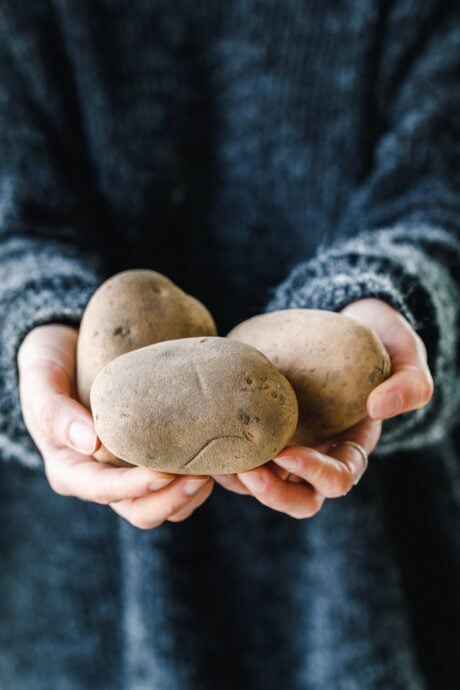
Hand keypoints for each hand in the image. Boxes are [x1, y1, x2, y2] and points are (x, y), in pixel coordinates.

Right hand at [17, 324, 213, 528]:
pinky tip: (217, 456)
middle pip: (140, 510)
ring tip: (217, 470)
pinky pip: (176, 482)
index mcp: (71, 470)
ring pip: (163, 504)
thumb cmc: (49, 366)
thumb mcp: (41, 383)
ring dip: (190, 495)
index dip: (135, 487)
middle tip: (203, 476)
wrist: (66, 352)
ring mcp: (127, 471)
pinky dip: (198, 476)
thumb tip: (90, 443)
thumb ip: (56, 412)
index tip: (164, 474)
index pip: (104, 491)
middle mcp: (101, 479)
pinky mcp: (150, 458)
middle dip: (172, 500)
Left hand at [212, 298, 433, 517]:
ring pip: (261, 483)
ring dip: (238, 480)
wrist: (341, 319)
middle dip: (270, 492)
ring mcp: (285, 442)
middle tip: (245, 470)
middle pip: (296, 499)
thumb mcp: (405, 353)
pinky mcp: (259, 426)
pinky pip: (239, 453)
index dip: (312, 474)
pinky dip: (221, 454)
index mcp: (351, 448)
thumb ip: (410, 383)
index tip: (286, 453)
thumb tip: (380, 409)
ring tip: (215, 458)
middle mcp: (317, 454)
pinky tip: (202, 437)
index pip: (336, 479)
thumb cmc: (377, 338)